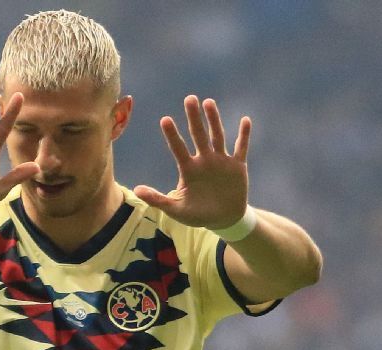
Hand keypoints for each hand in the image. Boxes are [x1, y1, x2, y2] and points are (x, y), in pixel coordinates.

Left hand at [133, 96, 251, 229]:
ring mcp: (221, 161)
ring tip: (209, 103)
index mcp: (188, 169)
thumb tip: (136, 190)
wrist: (224, 220)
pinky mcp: (237, 166)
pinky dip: (244, 135)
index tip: (165, 119)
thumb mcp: (176, 209)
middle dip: (194, 117)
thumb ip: (157, 199)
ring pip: (217, 136)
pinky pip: (241, 148)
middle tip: (189, 98)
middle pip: (198, 135)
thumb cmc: (197, 214)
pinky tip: (245, 120)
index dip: (172, 135)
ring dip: (214, 120)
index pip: (178, 148)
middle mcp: (204, 160)